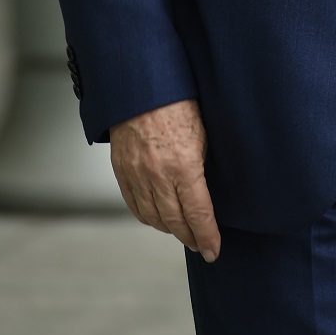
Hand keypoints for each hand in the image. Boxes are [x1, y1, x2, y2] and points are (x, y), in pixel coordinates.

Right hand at [110, 98, 219, 261]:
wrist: (142, 84)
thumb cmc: (179, 100)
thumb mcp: (204, 131)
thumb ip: (202, 164)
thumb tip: (207, 190)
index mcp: (184, 165)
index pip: (198, 214)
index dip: (207, 236)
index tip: (214, 251)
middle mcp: (158, 175)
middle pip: (175, 221)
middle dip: (191, 238)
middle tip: (201, 245)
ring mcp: (136, 174)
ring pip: (152, 217)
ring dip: (169, 230)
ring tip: (183, 233)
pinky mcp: (121, 170)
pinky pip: (134, 204)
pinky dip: (147, 217)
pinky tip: (158, 218)